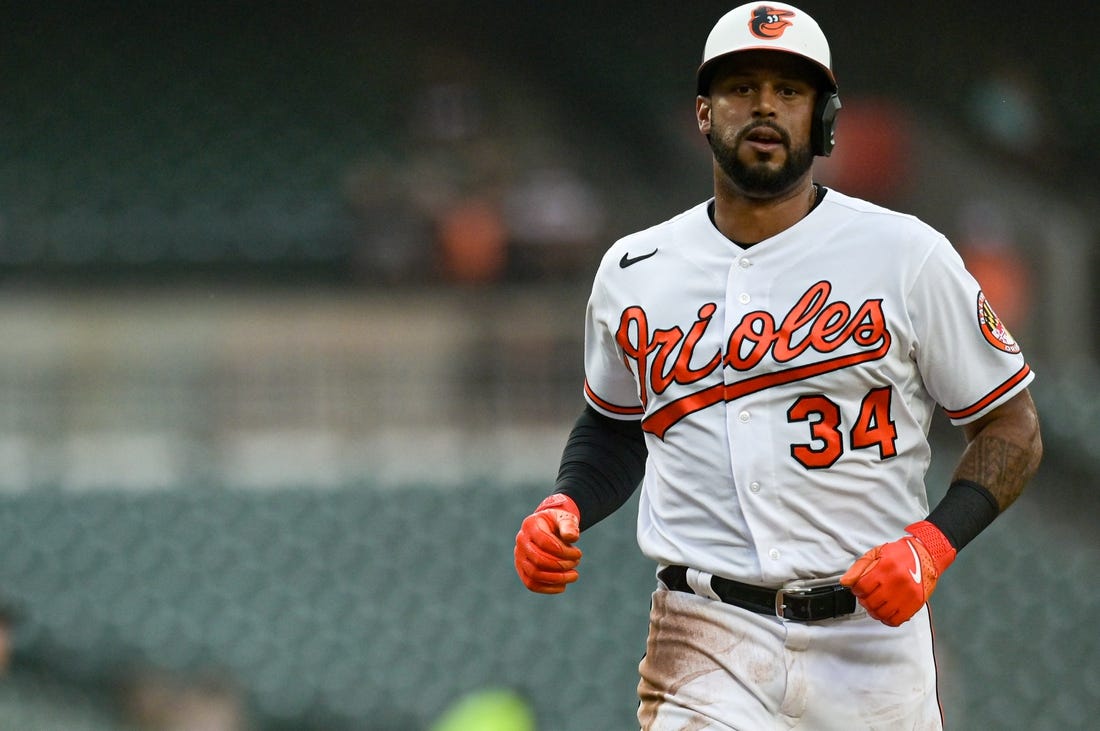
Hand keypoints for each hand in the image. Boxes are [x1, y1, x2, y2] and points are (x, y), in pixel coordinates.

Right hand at [514, 494, 582, 593]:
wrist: (547, 528)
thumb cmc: (557, 523)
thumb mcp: (564, 518)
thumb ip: (569, 525)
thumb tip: (571, 537)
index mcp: (530, 525)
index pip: (545, 542)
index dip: (563, 552)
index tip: (578, 553)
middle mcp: (521, 541)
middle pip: (539, 560)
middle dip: (561, 565)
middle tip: (576, 563)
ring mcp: (519, 556)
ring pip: (534, 574)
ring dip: (557, 578)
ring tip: (573, 575)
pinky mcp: (522, 569)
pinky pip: (531, 584)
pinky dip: (548, 588)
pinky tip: (563, 585)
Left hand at [840, 521, 956, 626]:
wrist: (926, 556)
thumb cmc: (901, 554)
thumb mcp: (876, 554)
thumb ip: (859, 568)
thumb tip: (845, 582)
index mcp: (885, 568)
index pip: (861, 587)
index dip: (856, 590)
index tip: (859, 589)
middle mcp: (897, 582)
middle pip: (870, 602)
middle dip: (864, 601)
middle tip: (867, 597)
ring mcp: (907, 594)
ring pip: (882, 613)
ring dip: (874, 611)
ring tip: (876, 604)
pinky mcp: (915, 603)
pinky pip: (896, 620)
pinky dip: (888, 619)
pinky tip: (886, 611)